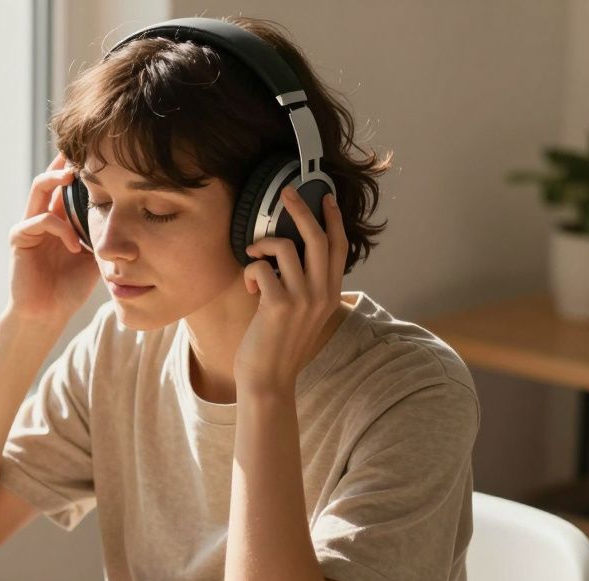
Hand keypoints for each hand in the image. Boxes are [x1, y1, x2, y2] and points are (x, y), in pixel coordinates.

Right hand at [4, 152, 98, 325]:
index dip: (80, 167)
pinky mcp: (19, 238)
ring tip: (72, 176)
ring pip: (39, 188)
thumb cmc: (71, 287)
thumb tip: (131, 214)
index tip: (100, 152)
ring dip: (56, 179)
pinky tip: (75, 246)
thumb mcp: (94, 254)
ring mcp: (28, 225)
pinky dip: (60, 229)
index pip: (68, 184)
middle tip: (83, 149)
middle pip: (51, 176)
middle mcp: (42, 216)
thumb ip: (102, 233)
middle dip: (65, 161)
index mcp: (60, 218)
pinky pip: (39, 221)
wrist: (47, 314)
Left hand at [234, 185, 346, 394]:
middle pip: (318, 238)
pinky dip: (251, 270)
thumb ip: (305, 287)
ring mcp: (303, 299)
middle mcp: (322, 294)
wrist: (269, 380)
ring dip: (263, 244)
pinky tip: (249, 287)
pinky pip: (262, 267)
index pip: (339, 248)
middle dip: (300, 209)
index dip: (333, 220)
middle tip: (285, 192)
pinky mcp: (279, 304)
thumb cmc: (278, 346)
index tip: (325, 198)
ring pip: (286, 247)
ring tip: (254, 255)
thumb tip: (289, 256)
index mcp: (331, 294)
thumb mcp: (302, 314)